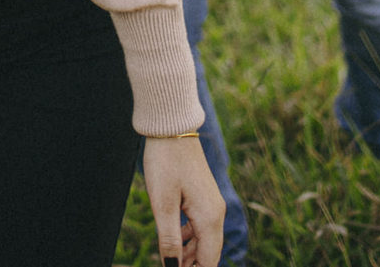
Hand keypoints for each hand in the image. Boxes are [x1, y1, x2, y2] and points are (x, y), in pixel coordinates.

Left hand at [142, 134, 224, 266]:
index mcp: (210, 217)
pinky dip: (189, 237)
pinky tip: (174, 238)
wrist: (171, 125)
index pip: (209, 262)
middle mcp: (216, 212)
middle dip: (192, 265)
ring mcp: (211, 203)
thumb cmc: (165, 161)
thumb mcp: (163, 203)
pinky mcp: (203, 195)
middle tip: (168, 265)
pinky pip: (200, 225)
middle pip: (209, 253)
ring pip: (204, 240)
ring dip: (189, 253)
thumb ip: (169, 239)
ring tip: (169, 258)